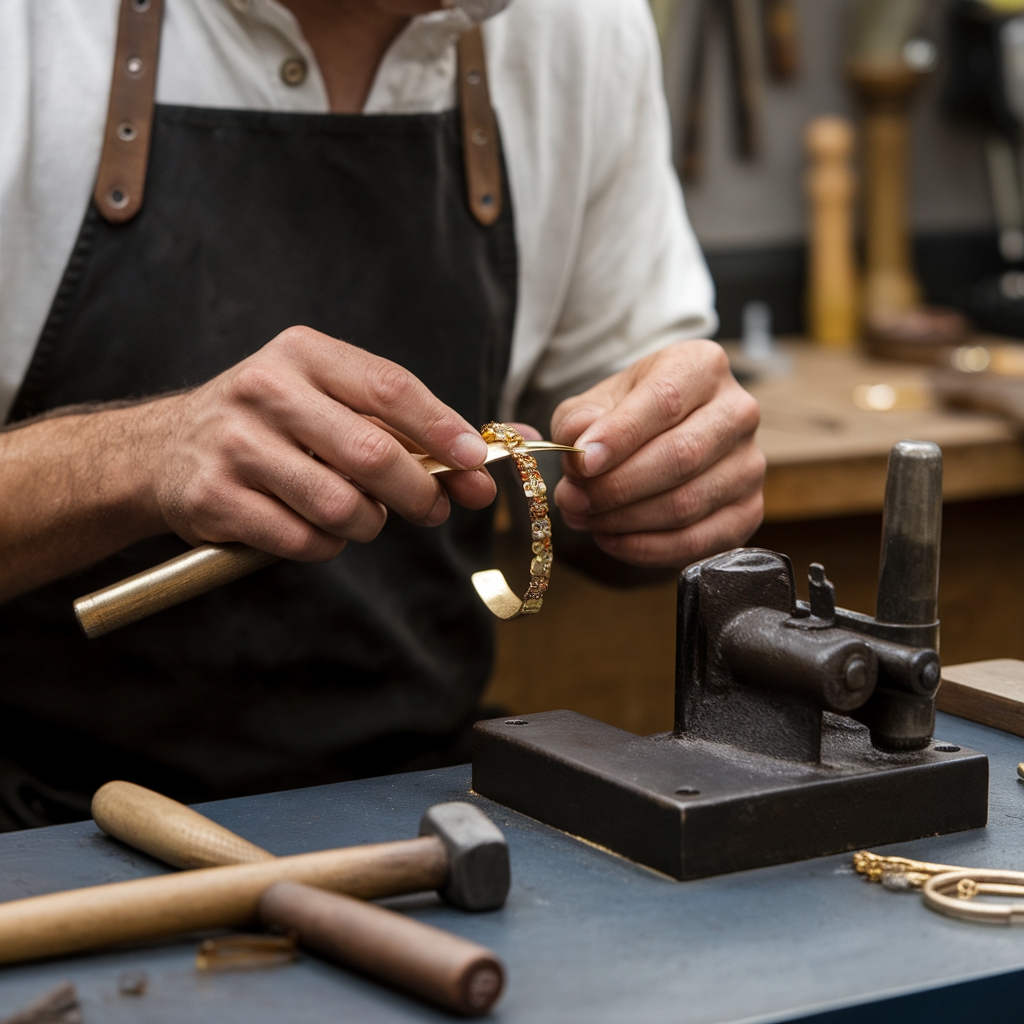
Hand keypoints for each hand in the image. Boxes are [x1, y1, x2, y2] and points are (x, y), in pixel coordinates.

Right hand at [142, 326, 495, 560]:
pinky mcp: (214, 498)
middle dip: (418, 491)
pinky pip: (302, 540)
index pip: (389, 387)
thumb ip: (404, 428)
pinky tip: (317, 530)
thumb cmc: (272, 425)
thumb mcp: (327, 402)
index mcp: (303, 354)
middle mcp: (266, 390)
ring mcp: (235, 445)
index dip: (441, 428)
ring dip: (368, 524)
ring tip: (361, 516)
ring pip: (340, 505)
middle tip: (435, 509)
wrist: (164, 449)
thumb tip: (488, 460)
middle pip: (372, 453)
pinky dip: (327, 546)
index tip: (475, 460)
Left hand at [550, 340, 764, 567]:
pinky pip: (698, 542)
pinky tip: (612, 538)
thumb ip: (579, 423)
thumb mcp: (596, 403)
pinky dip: (646, 548)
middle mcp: (738, 412)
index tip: (583, 463)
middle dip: (617, 486)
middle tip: (573, 500)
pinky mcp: (749, 511)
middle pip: (681, 456)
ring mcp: (750, 465)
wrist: (665, 434)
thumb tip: (580, 456)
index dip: (621, 436)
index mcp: (702, 367)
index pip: (665, 400)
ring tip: (584, 517)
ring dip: (624, 520)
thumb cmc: (629, 414)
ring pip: (687, 504)